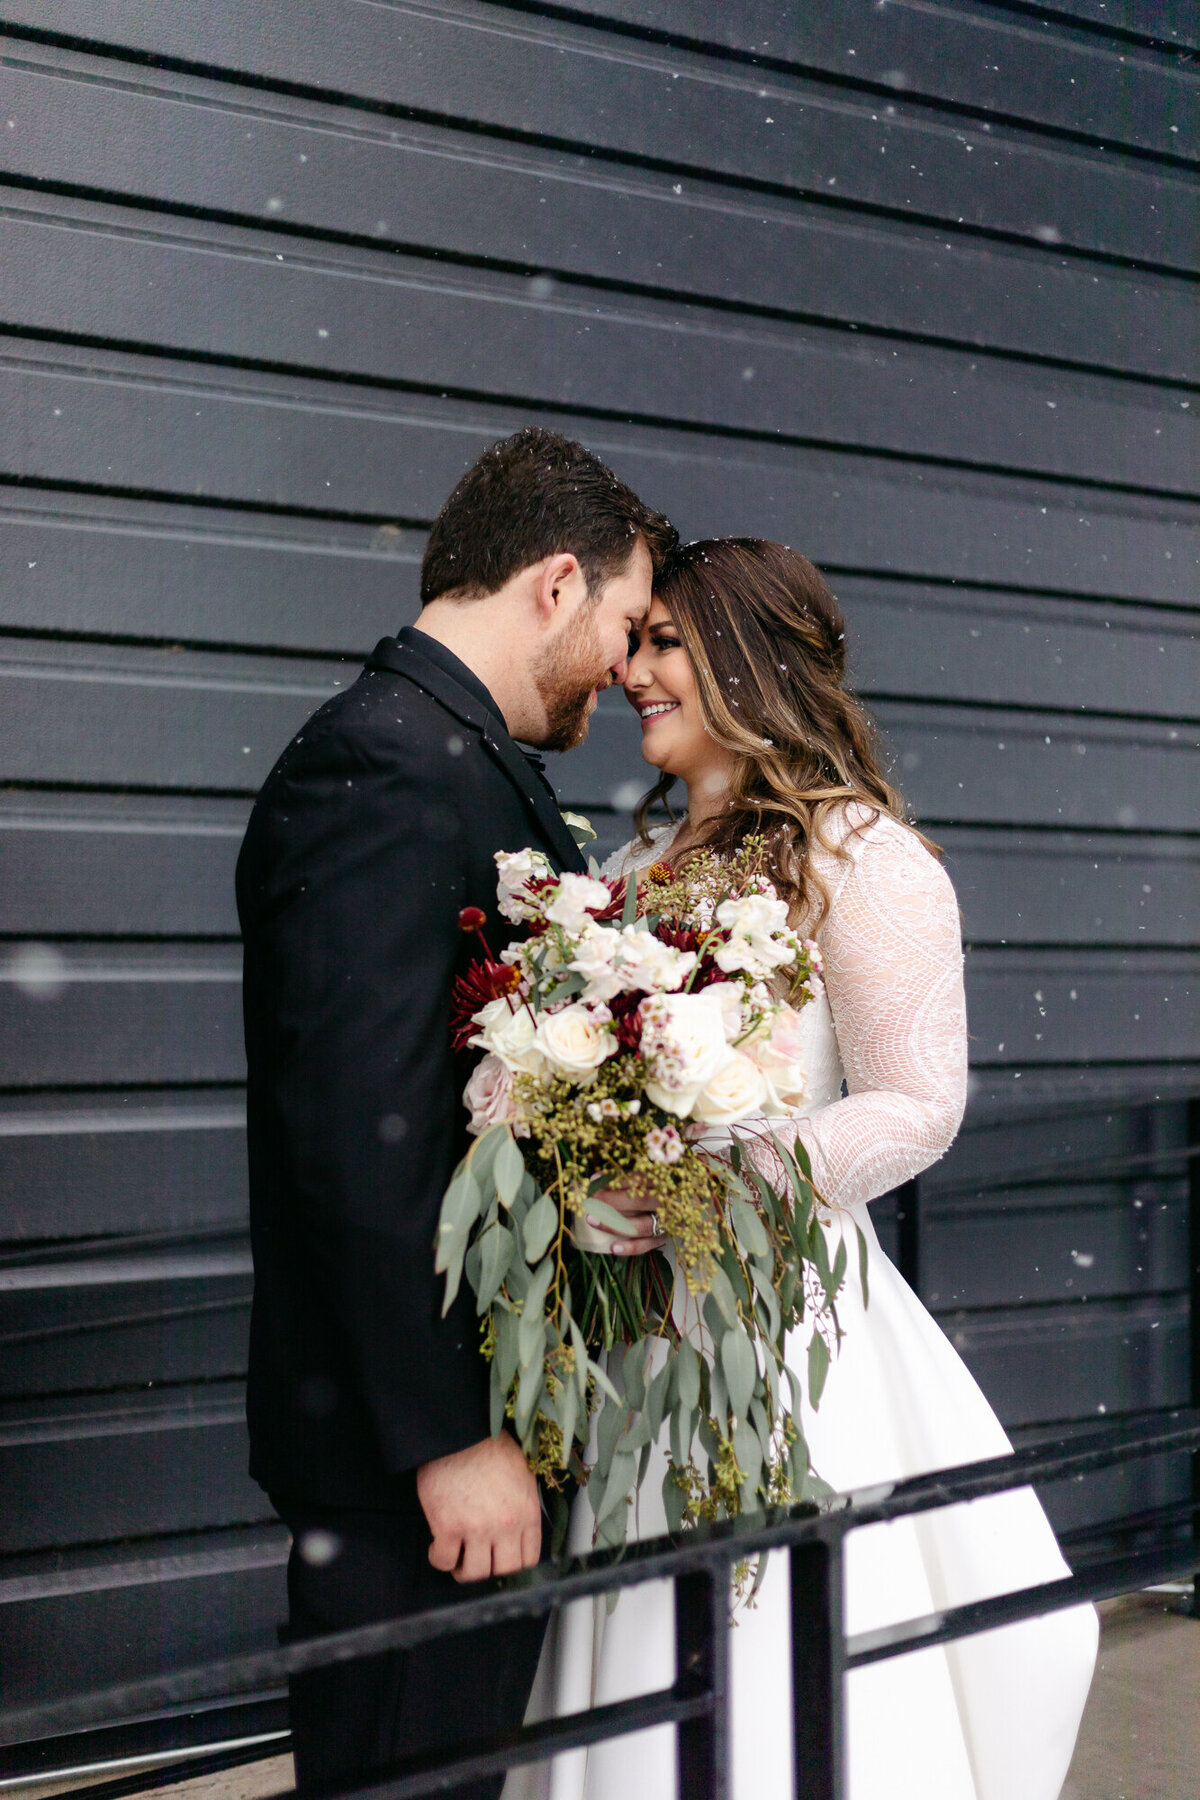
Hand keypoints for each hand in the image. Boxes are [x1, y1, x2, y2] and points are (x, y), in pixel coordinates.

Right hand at [417, 1431, 541, 1582]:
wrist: (459, 1432)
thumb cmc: (489, 1446)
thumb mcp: (522, 1474)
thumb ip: (523, 1506)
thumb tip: (520, 1528)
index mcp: (527, 1512)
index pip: (528, 1560)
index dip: (513, 1564)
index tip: (501, 1562)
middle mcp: (506, 1525)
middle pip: (503, 1572)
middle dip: (491, 1571)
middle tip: (479, 1562)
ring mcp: (476, 1528)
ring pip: (474, 1574)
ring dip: (464, 1570)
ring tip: (458, 1558)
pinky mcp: (447, 1526)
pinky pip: (443, 1561)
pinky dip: (439, 1559)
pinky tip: (438, 1547)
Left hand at [579, 1183, 668, 1257]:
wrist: (683, 1212)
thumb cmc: (655, 1192)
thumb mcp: (644, 1181)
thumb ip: (622, 1180)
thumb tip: (596, 1180)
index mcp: (662, 1183)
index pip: (638, 1179)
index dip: (615, 1180)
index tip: (593, 1181)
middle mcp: (667, 1201)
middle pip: (640, 1200)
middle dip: (612, 1200)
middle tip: (590, 1201)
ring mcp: (667, 1222)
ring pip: (642, 1226)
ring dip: (614, 1224)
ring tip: (592, 1220)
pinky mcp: (664, 1238)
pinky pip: (647, 1245)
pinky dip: (630, 1247)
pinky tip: (613, 1248)